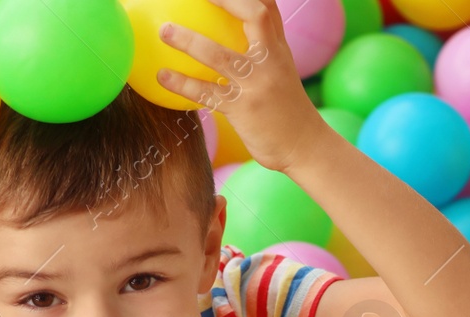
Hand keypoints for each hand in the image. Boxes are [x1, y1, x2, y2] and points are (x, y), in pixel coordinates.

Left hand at [156, 0, 317, 172]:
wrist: (307, 148)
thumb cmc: (288, 112)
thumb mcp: (281, 74)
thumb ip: (262, 53)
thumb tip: (227, 38)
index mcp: (279, 49)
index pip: (267, 7)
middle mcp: (271, 60)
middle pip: (255, 15)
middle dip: (225, 0)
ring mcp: (258, 84)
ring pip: (219, 55)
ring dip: (188, 41)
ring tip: (164, 32)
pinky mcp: (244, 110)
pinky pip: (206, 92)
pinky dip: (181, 83)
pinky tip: (161, 76)